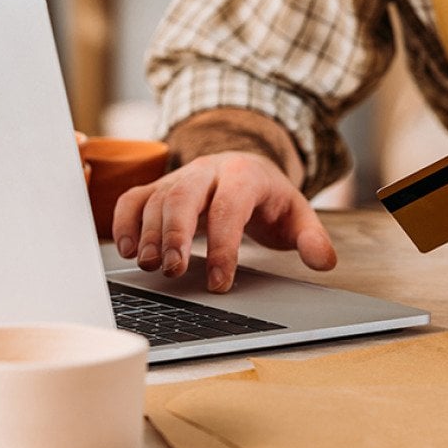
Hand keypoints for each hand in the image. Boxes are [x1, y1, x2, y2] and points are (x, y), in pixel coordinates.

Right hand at [111, 151, 336, 291]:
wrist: (246, 165)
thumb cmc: (269, 197)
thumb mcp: (298, 215)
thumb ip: (312, 238)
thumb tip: (324, 261)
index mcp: (245, 175)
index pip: (230, 207)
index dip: (223, 245)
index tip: (221, 282)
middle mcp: (209, 171)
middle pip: (184, 194)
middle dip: (176, 234)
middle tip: (174, 271)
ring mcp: (180, 177)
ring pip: (157, 197)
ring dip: (150, 234)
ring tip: (152, 267)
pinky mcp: (158, 187)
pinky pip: (133, 198)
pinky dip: (124, 222)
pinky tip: (127, 250)